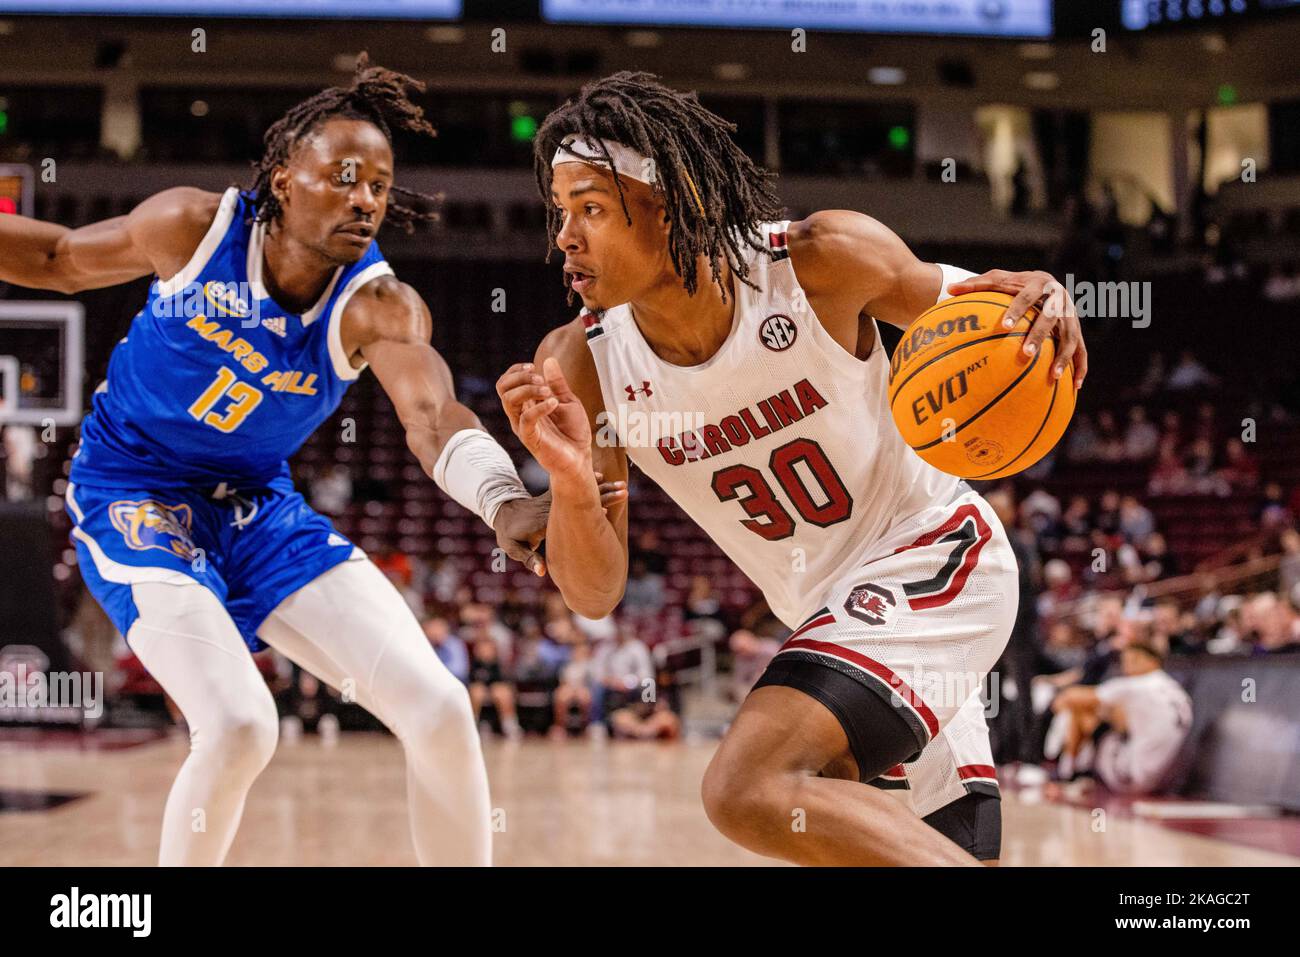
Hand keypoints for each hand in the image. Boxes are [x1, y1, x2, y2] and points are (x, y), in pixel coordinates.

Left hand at [492, 474, 628, 575]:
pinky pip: (574, 487)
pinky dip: (589, 483)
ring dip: (601, 487)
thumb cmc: (510, 534)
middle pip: (580, 498)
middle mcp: (553, 506)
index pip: (569, 514)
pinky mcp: (556, 495)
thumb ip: (529, 559)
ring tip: (621, 486)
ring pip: (580, 490)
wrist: (504, 512)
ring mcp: (555, 499)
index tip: (604, 511)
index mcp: (546, 519)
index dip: (587, 511)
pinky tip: (604, 478)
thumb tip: (542, 572)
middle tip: (623, 491)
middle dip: (603, 495)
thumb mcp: (513, 548)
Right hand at [497, 356, 594, 479]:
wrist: (580, 458)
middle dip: (520, 377)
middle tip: (541, 380)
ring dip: (528, 389)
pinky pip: (525, 419)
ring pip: (509, 401)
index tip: (533, 367)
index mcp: (526, 404)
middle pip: (502, 388)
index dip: (515, 370)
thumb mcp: (567, 401)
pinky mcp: (530, 438)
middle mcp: (520, 414)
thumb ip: (557, 383)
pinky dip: (539, 406)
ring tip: (548, 391)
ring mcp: (523, 426)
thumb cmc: (572, 432)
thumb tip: (548, 360)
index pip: (506, 383)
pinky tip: (554, 403)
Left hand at [947, 269, 1086, 388]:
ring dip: (1064, 356)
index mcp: (1039, 283)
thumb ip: (975, 285)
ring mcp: (1071, 315)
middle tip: (1026, 354)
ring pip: (1071, 337)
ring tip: (1053, 376)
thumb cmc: (1014, 283)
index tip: (1004, 326)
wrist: (1044, 281)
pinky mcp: (1077, 330)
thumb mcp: (996, 280)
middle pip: (1051, 318)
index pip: (1027, 296)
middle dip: (1039, 336)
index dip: (1017, 310)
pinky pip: (1082, 350)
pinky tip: (1075, 387)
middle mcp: (1059, 298)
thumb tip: (949, 290)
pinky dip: (1080, 367)